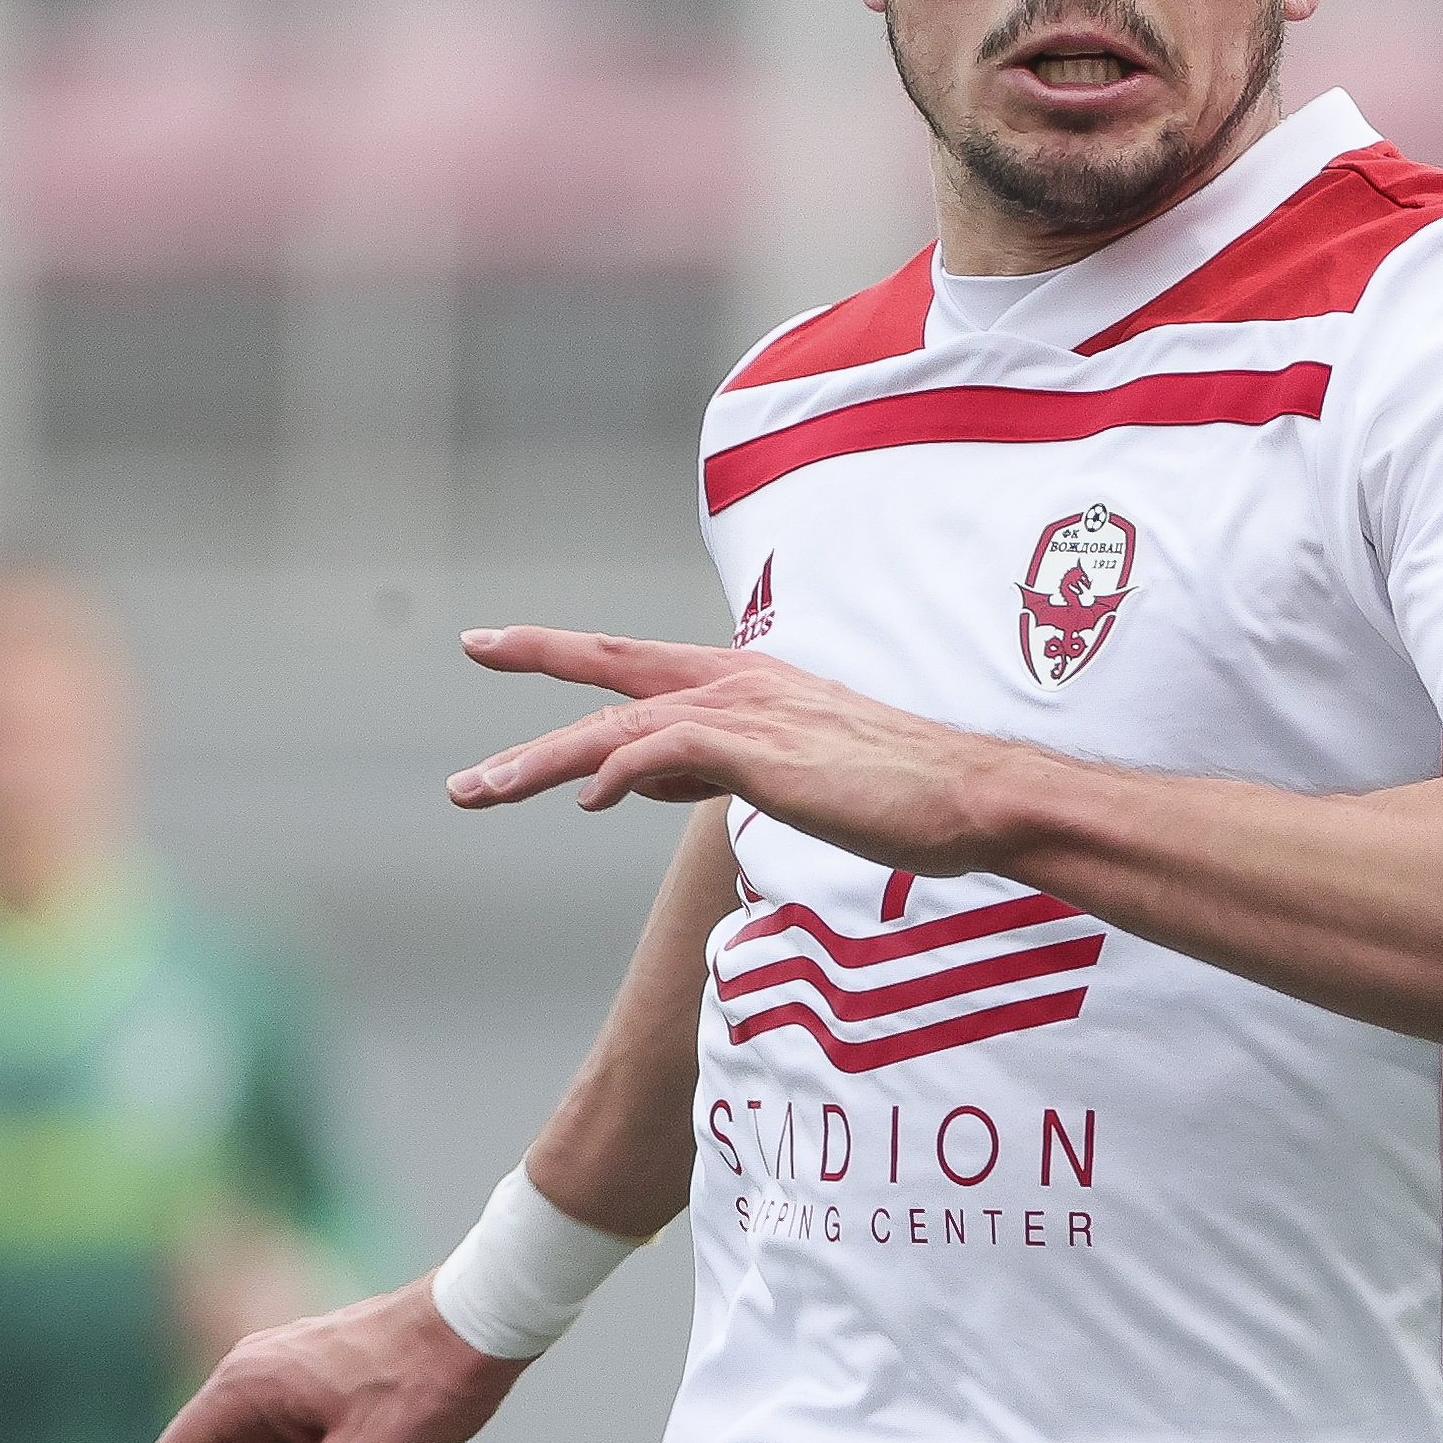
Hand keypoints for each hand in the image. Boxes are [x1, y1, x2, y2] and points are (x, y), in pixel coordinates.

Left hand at [446, 628, 1020, 876]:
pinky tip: (591, 799)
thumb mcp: (792, 778)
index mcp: (750, 684)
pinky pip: (663, 752)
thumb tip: (644, 780)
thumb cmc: (901, 794)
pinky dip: (618, 771)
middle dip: (534, 661)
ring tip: (482, 787)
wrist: (973, 797)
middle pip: (614, 670)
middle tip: (469, 653)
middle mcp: (741, 685)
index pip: (637, 663)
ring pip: (620, 722)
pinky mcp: (760, 751)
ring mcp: (750, 714)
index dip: (560, 651)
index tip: (495, 643)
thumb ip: (713, 769)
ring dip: (543, 756)